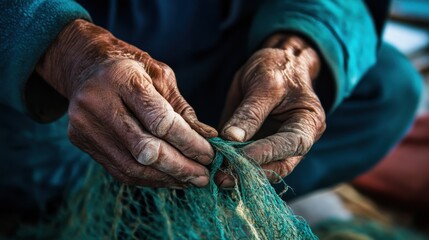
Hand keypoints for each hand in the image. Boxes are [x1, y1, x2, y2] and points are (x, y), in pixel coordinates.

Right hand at [36, 20, 216, 187]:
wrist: (85, 65)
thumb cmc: (131, 67)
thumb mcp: (161, 76)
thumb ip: (182, 109)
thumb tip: (208, 137)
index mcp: (121, 79)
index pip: (160, 122)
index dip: (189, 143)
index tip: (210, 155)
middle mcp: (97, 103)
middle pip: (145, 149)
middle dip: (180, 167)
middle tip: (204, 176)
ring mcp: (85, 125)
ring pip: (131, 167)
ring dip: (166, 178)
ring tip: (190, 181)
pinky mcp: (80, 140)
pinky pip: (118, 170)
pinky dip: (147, 178)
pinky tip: (167, 178)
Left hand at [218, 34, 325, 186]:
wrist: (276, 63)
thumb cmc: (276, 68)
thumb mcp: (264, 84)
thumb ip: (250, 112)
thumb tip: (231, 138)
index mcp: (309, 122)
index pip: (291, 144)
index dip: (265, 153)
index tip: (238, 157)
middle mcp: (299, 140)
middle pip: (280, 166)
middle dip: (251, 172)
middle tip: (223, 177)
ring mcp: (281, 147)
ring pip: (265, 170)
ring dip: (242, 176)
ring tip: (218, 177)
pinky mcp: (264, 148)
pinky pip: (252, 164)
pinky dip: (236, 169)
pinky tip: (218, 172)